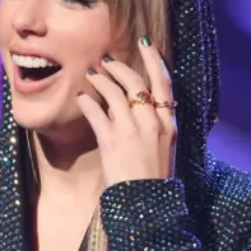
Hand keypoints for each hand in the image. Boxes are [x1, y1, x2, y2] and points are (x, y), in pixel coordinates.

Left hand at [77, 36, 176, 187]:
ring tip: (90, 74)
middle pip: (137, 82)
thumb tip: (141, 107)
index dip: (154, 60)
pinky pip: (96, 113)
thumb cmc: (154, 180)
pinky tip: (81, 98)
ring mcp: (132, 132)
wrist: (146, 206)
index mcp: (170, 124)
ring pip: (115, 93)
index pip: (164, 83)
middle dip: (119, 67)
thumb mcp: (165, 149)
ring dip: (100, 80)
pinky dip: (87, 102)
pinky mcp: (112, 142)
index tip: (145, 44)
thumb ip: (157, 127)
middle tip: (107, 60)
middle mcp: (153, 123)